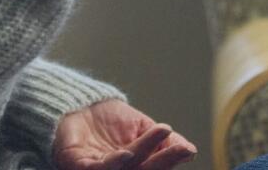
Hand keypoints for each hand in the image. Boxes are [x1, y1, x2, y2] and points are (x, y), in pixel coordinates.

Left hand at [52, 99, 196, 169]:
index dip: (170, 159)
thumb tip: (189, 150)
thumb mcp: (142, 127)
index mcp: (136, 167)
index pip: (155, 167)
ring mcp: (98, 169)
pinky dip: (113, 163)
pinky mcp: (77, 165)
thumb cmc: (109, 121)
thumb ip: (161, 140)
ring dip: (142, 157)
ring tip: (159, 137)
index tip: (187, 150)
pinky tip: (126, 153)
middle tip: (179, 149)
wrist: (78, 104)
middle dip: (162, 162)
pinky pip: (96, 169)